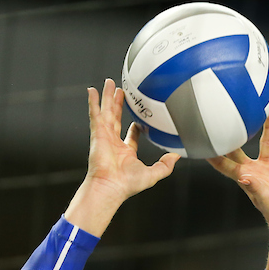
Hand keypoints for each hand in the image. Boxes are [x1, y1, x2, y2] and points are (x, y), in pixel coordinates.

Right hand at [66, 79, 180, 235]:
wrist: (110, 186)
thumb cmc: (127, 185)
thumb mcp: (153, 174)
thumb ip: (165, 165)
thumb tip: (176, 156)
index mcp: (125, 152)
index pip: (130, 136)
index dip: (135, 128)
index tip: (138, 120)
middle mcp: (113, 143)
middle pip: (116, 118)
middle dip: (119, 105)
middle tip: (121, 91)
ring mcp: (104, 137)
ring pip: (106, 112)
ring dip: (108, 97)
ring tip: (109, 83)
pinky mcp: (97, 133)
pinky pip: (95, 114)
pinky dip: (93, 102)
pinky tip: (92, 91)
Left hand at [208, 111, 268, 236]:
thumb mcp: (265, 200)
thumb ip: (255, 187)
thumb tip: (244, 177)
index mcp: (245, 178)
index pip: (224, 164)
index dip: (213, 154)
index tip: (203, 140)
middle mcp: (255, 171)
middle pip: (242, 148)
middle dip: (236, 134)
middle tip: (230, 116)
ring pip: (267, 144)